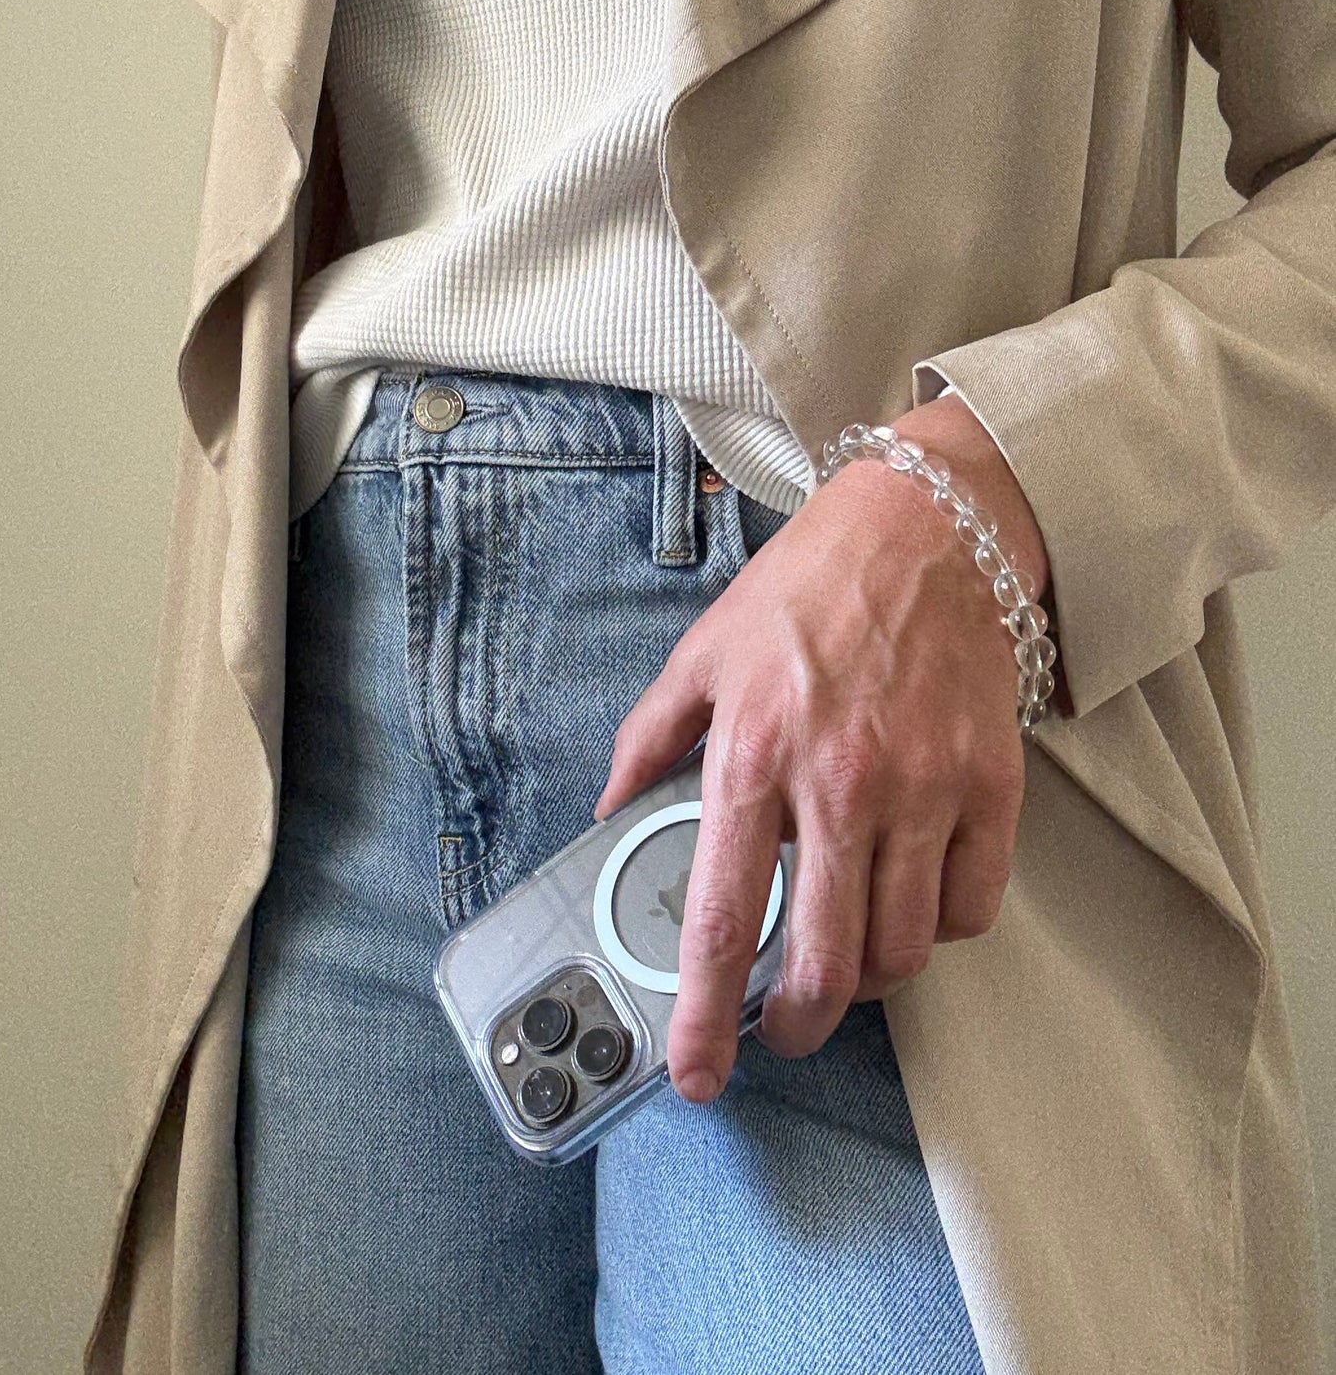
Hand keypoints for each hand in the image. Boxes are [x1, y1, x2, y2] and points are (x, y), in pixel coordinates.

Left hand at [591, 397, 1054, 1104]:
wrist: (923, 529)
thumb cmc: (803, 592)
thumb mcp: (702, 654)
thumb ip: (650, 739)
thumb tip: (610, 810)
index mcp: (753, 757)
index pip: (723, 915)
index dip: (705, 1012)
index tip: (698, 1073)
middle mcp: (840, 786)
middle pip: (825, 962)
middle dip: (798, 1026)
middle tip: (784, 1032)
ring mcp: (925, 789)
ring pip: (904, 948)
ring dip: (867, 980)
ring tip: (844, 959)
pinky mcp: (992, 785)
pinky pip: (973, 906)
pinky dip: (941, 929)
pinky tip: (912, 902)